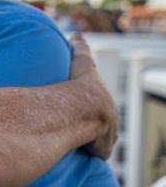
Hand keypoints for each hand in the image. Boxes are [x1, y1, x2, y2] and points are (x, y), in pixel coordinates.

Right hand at [69, 33, 117, 158]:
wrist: (83, 106)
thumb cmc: (80, 84)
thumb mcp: (81, 63)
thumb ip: (79, 48)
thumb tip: (77, 34)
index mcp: (106, 100)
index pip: (104, 104)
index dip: (95, 106)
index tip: (86, 108)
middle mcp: (112, 118)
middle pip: (105, 124)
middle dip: (93, 124)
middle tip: (77, 124)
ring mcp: (108, 135)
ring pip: (100, 140)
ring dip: (90, 139)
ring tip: (74, 139)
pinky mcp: (102, 149)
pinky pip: (96, 152)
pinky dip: (88, 150)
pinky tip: (75, 148)